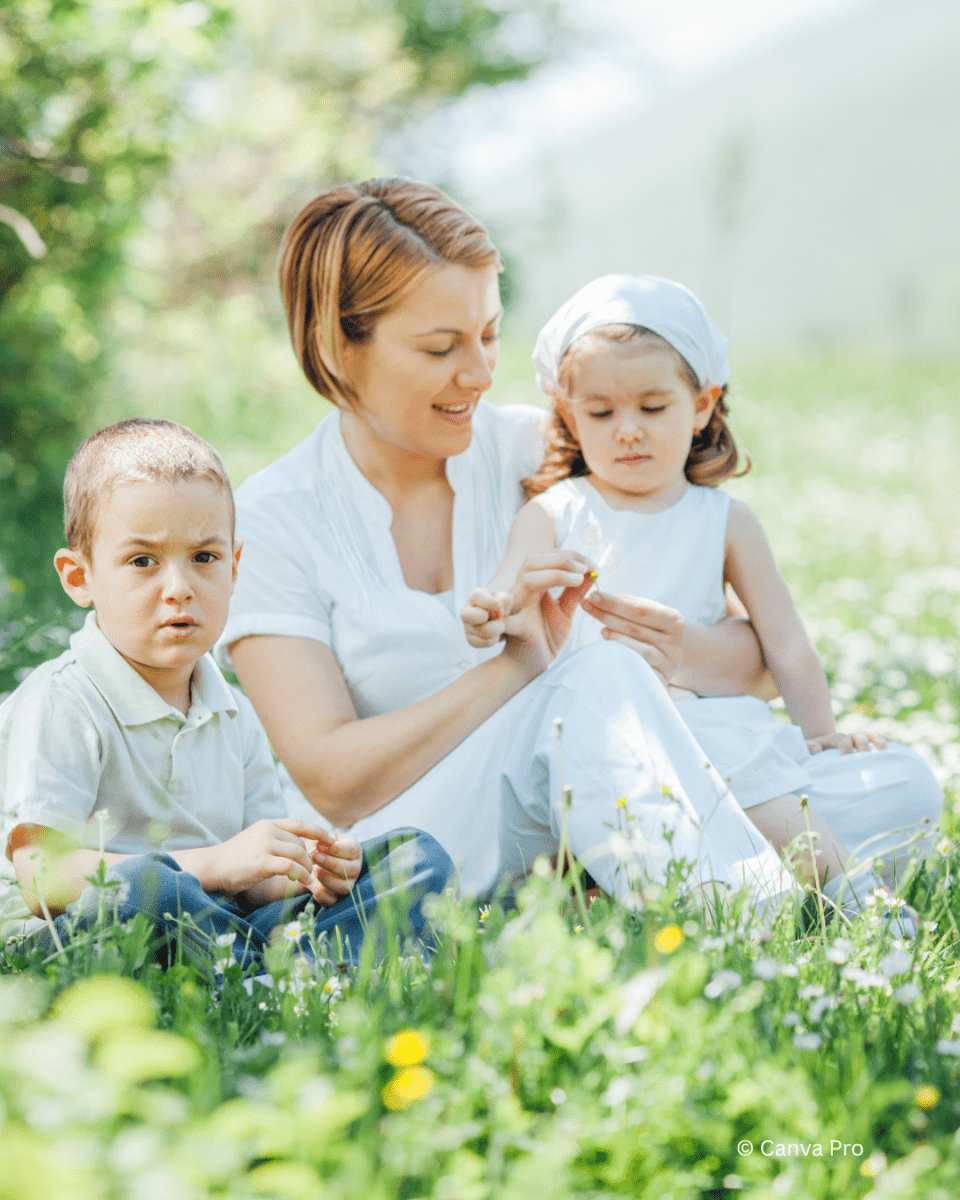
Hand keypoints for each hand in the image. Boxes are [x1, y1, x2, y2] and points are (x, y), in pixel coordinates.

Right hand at [210, 818, 339, 900]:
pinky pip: (290, 867)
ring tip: (307, 877)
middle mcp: (268, 830)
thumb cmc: (236, 858)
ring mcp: (264, 845)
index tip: (332, 838)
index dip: (319, 831)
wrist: (212, 866)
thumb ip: (276, 839)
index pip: (300, 824)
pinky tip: (304, 882)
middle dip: (309, 857)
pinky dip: (301, 875)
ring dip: (307, 867)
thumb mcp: (257, 840)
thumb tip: (299, 846)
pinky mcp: (261, 862)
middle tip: (311, 870)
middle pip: (301, 843)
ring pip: (298, 853)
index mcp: (268, 824)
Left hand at [305, 830, 362, 907]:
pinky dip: (321, 894)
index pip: (352, 850)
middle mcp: (355, 868)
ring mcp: (348, 884)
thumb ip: (319, 837)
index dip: (335, 849)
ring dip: (327, 879)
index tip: (319, 846)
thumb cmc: (316, 848)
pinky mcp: (338, 899)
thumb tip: (322, 842)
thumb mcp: (318, 838)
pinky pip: (333, 901)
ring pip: (345, 887)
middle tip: (314, 857)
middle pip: (350, 869)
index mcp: (354, 850)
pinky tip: (311, 884)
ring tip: (314, 870)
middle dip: (331, 863)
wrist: (307, 864)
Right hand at [461, 588, 513, 648]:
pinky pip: (479, 642)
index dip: (488, 602)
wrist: (502, 619)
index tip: (499, 605)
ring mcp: (467, 626)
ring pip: (479, 631)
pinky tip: (497, 635)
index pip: (476, 596)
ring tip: (502, 626)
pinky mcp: (471, 639)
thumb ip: (504, 599)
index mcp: (476, 597)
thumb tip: (499, 604)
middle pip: (466, 615)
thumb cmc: (503, 606)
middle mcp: (467, 611)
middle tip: (498, 617)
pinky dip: (492, 640)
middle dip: (482, 617)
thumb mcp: (506, 599)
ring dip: (495, 630)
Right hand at [499, 550, 597, 676]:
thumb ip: (575, 591)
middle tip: (586, 568)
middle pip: (533, 560)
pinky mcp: (515, 626)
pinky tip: (556, 604)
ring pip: (527, 576)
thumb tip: (591, 572)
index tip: (593, 564)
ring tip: (578, 579)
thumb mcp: (566, 610)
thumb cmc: (547, 637)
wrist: (532, 664)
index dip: (570, 555)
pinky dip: (541, 603)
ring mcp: (516, 606)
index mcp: (533, 585)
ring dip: (556, 572)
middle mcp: (521, 591)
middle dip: (563, 559)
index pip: (546, 557)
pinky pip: (516, 610)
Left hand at [579, 591, 684, 683]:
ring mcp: (667, 663)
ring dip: (613, 636)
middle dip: (607, 615)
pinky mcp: (659, 679)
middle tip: (586, 606)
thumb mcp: (650, 617)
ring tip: (600, 629)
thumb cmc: (654, 632)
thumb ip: (631, 606)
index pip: (640, 609)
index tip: (594, 595)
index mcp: (674, 621)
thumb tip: (601, 598)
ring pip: (636, 649)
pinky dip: (621, 655)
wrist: (670, 659)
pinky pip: (637, 667)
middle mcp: (674, 642)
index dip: (615, 603)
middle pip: (634, 628)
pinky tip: (609, 647)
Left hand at [806, 730, 886, 754]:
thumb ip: (808, 747)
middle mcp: (851, 736)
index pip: (842, 739)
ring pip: (872, 734)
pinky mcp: (872, 743)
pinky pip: (883, 739)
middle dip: (863, 744)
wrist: (827, 748)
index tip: (846, 757)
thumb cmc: (817, 752)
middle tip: (866, 755)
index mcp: (836, 738)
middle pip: (859, 736)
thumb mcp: (807, 749)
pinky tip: (898, 750)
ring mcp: (862, 738)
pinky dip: (891, 743)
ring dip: (879, 739)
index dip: (845, 747)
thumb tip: (815, 750)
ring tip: (885, 748)